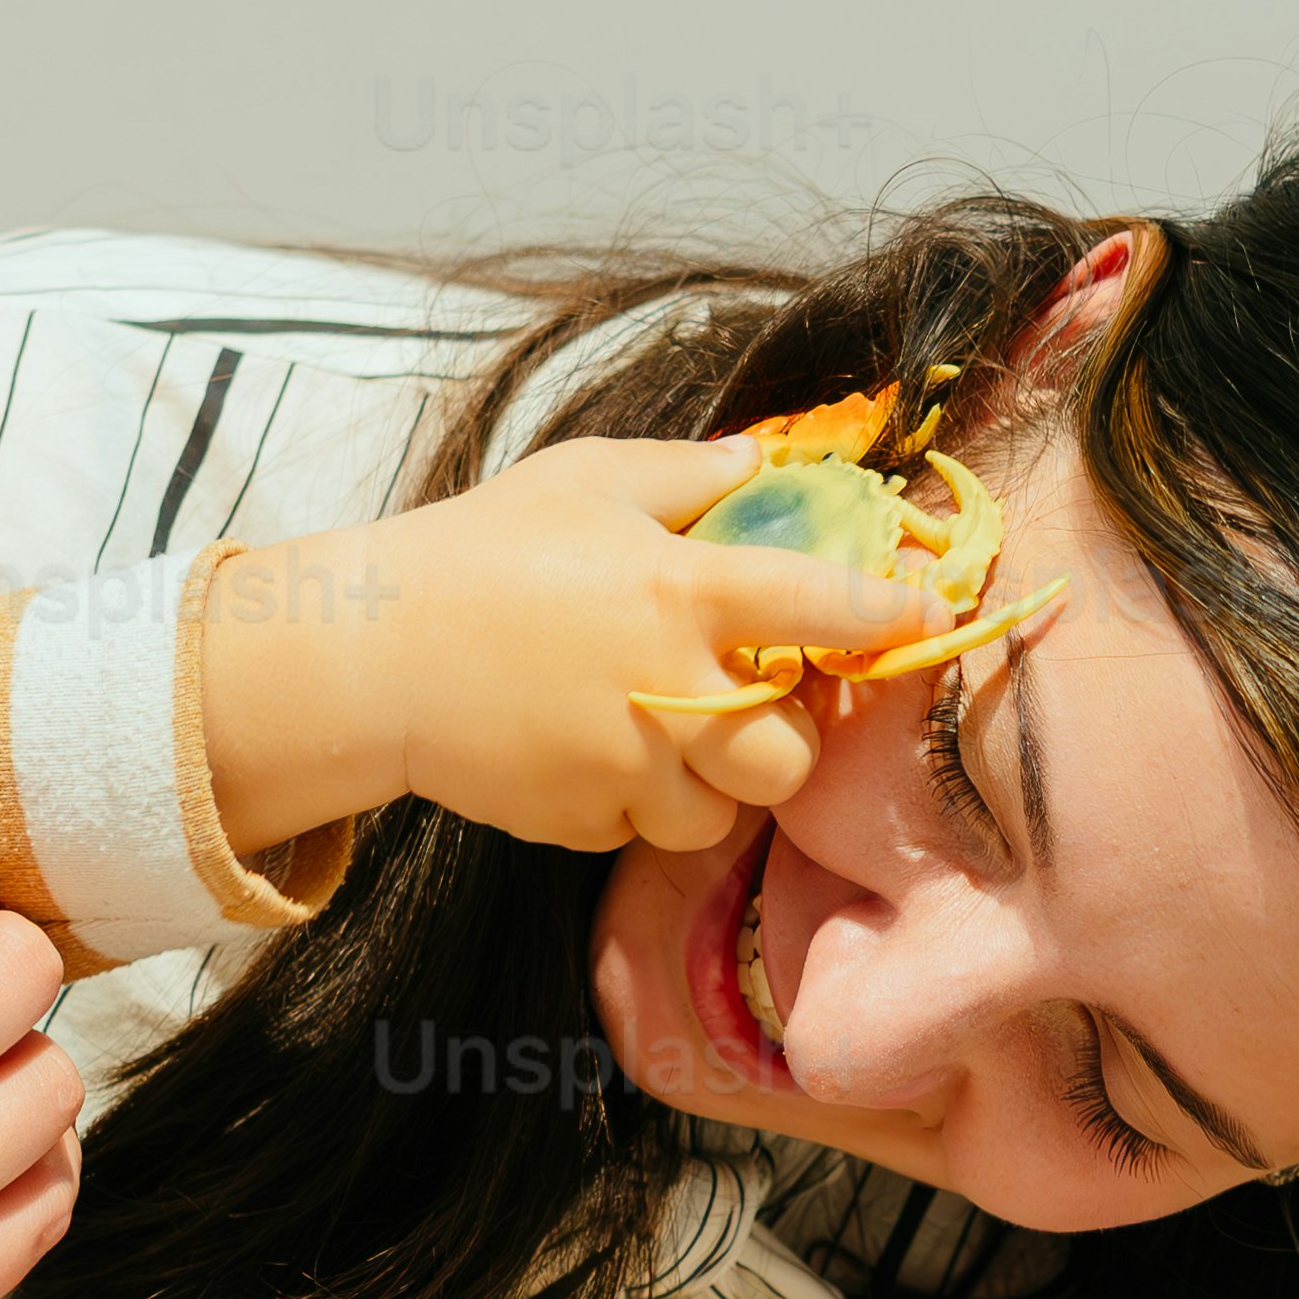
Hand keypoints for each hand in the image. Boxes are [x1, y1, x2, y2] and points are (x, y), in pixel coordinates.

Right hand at [187, 433, 934, 865]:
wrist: (370, 652)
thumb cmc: (481, 548)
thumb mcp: (586, 478)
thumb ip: (689, 475)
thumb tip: (763, 465)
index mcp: (684, 591)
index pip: (826, 610)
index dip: (891, 613)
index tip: (928, 613)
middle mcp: (669, 691)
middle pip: (789, 759)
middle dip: (781, 741)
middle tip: (749, 705)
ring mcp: (625, 770)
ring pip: (723, 815)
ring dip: (711, 785)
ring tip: (663, 733)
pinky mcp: (582, 823)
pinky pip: (646, 833)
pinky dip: (639, 806)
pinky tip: (594, 752)